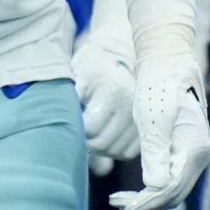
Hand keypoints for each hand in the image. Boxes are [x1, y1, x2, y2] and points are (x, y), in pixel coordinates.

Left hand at [73, 20, 137, 175]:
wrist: (121, 57)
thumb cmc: (93, 67)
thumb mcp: (78, 75)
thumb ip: (69, 98)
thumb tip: (63, 123)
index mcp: (113, 93)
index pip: (90, 129)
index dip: (76, 129)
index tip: (72, 120)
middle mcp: (132, 108)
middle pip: (102, 144)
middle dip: (86, 142)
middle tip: (79, 129)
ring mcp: (141, 120)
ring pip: (114, 151)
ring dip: (100, 148)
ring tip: (92, 131)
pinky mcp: (146, 129)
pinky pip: (127, 152)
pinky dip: (114, 149)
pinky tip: (106, 135)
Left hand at [109, 34, 209, 209]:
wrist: (166, 60)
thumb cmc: (158, 85)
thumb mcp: (153, 119)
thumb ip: (156, 154)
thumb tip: (155, 188)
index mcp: (196, 149)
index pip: (173, 188)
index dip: (148, 202)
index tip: (124, 207)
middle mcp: (199, 154)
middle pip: (174, 192)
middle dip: (147, 202)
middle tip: (118, 203)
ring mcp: (192, 152)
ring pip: (172, 187)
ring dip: (148, 196)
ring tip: (119, 198)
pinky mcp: (182, 148)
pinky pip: (169, 175)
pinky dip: (152, 184)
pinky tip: (134, 186)